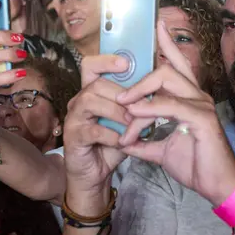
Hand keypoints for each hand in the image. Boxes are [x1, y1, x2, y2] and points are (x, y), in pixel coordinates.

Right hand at [62, 55, 130, 210]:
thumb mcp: (127, 119)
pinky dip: (112, 135)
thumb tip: (161, 83)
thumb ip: (137, 102)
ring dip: (117, 112)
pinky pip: (93, 130)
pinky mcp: (73, 137)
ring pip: (91, 101)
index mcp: (92, 92)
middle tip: (144, 103)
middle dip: (122, 92)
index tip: (127, 63)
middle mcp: (79, 101)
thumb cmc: (113, 142)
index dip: (107, 60)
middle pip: (97, 83)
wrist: (97, 174)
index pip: (92, 65)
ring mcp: (73, 118)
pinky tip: (125, 141)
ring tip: (134, 122)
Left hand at [117, 22, 234, 205]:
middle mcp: (198, 96)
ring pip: (166, 81)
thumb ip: (144, 142)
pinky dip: (149, 108)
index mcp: (190, 99)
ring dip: (139, 93)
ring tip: (122, 107)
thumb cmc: (196, 165)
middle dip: (140, 76)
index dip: (166, 43)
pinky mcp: (203, 119)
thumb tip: (124, 142)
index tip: (154, 24)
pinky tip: (134, 114)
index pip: (176, 64)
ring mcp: (202, 105)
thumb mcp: (161, 151)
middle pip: (167, 67)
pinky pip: (171, 106)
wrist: (217, 187)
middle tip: (119, 95)